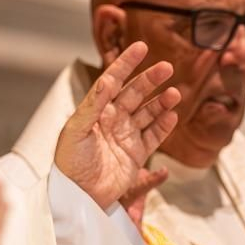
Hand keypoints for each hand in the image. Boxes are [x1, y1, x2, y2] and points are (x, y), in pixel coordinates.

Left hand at [53, 43, 181, 208]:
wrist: (77, 196)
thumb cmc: (68, 163)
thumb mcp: (75, 131)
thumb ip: (93, 105)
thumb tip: (106, 80)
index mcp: (95, 111)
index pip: (112, 80)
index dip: (126, 63)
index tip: (141, 47)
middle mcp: (112, 120)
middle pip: (135, 94)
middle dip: (150, 79)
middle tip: (167, 67)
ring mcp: (125, 136)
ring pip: (148, 113)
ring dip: (162, 101)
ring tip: (175, 93)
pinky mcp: (136, 155)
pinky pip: (154, 136)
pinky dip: (164, 125)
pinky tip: (173, 114)